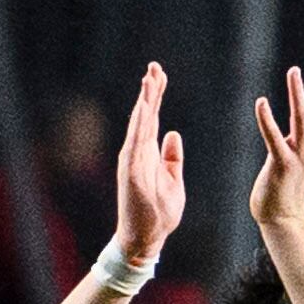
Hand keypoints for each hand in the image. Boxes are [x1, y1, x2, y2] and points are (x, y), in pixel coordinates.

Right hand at [112, 66, 186, 263]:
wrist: (147, 238)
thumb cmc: (159, 211)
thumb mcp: (173, 178)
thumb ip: (172, 157)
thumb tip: (173, 134)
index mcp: (148, 152)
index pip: (153, 118)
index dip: (156, 96)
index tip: (159, 74)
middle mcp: (137, 152)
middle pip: (144, 115)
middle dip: (149, 91)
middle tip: (154, 66)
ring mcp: (132, 161)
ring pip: (138, 125)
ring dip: (143, 102)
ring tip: (148, 80)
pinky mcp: (130, 172)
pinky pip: (135, 144)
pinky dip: (139, 126)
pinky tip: (143, 109)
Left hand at [246, 51, 303, 235]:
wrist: (282, 218)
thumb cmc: (286, 184)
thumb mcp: (298, 152)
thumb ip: (300, 132)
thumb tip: (301, 110)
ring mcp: (300, 156)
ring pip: (303, 120)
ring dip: (299, 94)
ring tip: (295, 70)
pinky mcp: (282, 166)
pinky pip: (274, 139)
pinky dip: (267, 120)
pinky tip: (261, 102)